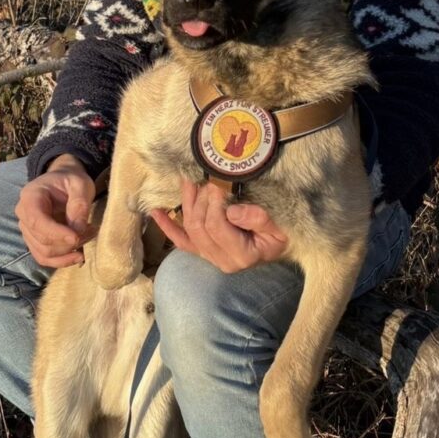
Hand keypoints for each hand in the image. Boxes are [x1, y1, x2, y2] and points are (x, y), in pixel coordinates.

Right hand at [15, 154, 95, 267]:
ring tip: (89, 236)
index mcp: (30, 196)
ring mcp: (27, 230)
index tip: (76, 237)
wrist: (64, 182)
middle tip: (92, 230)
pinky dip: (62, 261)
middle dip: (68, 241)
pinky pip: (44, 258)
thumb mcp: (81, 185)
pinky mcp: (35, 241)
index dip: (56, 233)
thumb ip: (79, 205)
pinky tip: (79, 256)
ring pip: (44, 252)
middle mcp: (23, 214)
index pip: (36, 221)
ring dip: (69, 251)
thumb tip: (78, 230)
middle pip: (41, 240)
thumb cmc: (72, 181)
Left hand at [150, 178, 287, 273]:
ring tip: (189, 180)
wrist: (279, 250)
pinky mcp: (204, 252)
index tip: (219, 181)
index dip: (213, 202)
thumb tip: (231, 211)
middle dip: (200, 199)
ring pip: (189, 230)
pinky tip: (156, 212)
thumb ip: (258, 219)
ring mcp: (210, 258)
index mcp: (241, 256)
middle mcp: (222, 261)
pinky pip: (181, 242)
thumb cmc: (282, 236)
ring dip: (186, 203)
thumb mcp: (280, 228)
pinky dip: (168, 227)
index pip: (216, 226)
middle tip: (208, 177)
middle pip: (199, 227)